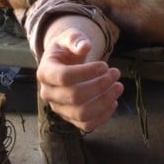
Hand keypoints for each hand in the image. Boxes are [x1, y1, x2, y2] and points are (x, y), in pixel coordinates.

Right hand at [37, 15, 123, 131]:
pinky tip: (113, 101)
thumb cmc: (66, 50)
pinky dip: (103, 116)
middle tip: (115, 73)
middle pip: (75, 97)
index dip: (87, 72)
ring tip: (118, 86)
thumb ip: (75, 39)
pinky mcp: (70, 118)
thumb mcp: (68, 37)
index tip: (105, 65)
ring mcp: (59, 108)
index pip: (65, 77)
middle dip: (100, 85)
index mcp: (45, 72)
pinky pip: (86, 125)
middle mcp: (48, 94)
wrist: (63, 64)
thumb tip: (85, 46)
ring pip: (82, 114)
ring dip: (105, 101)